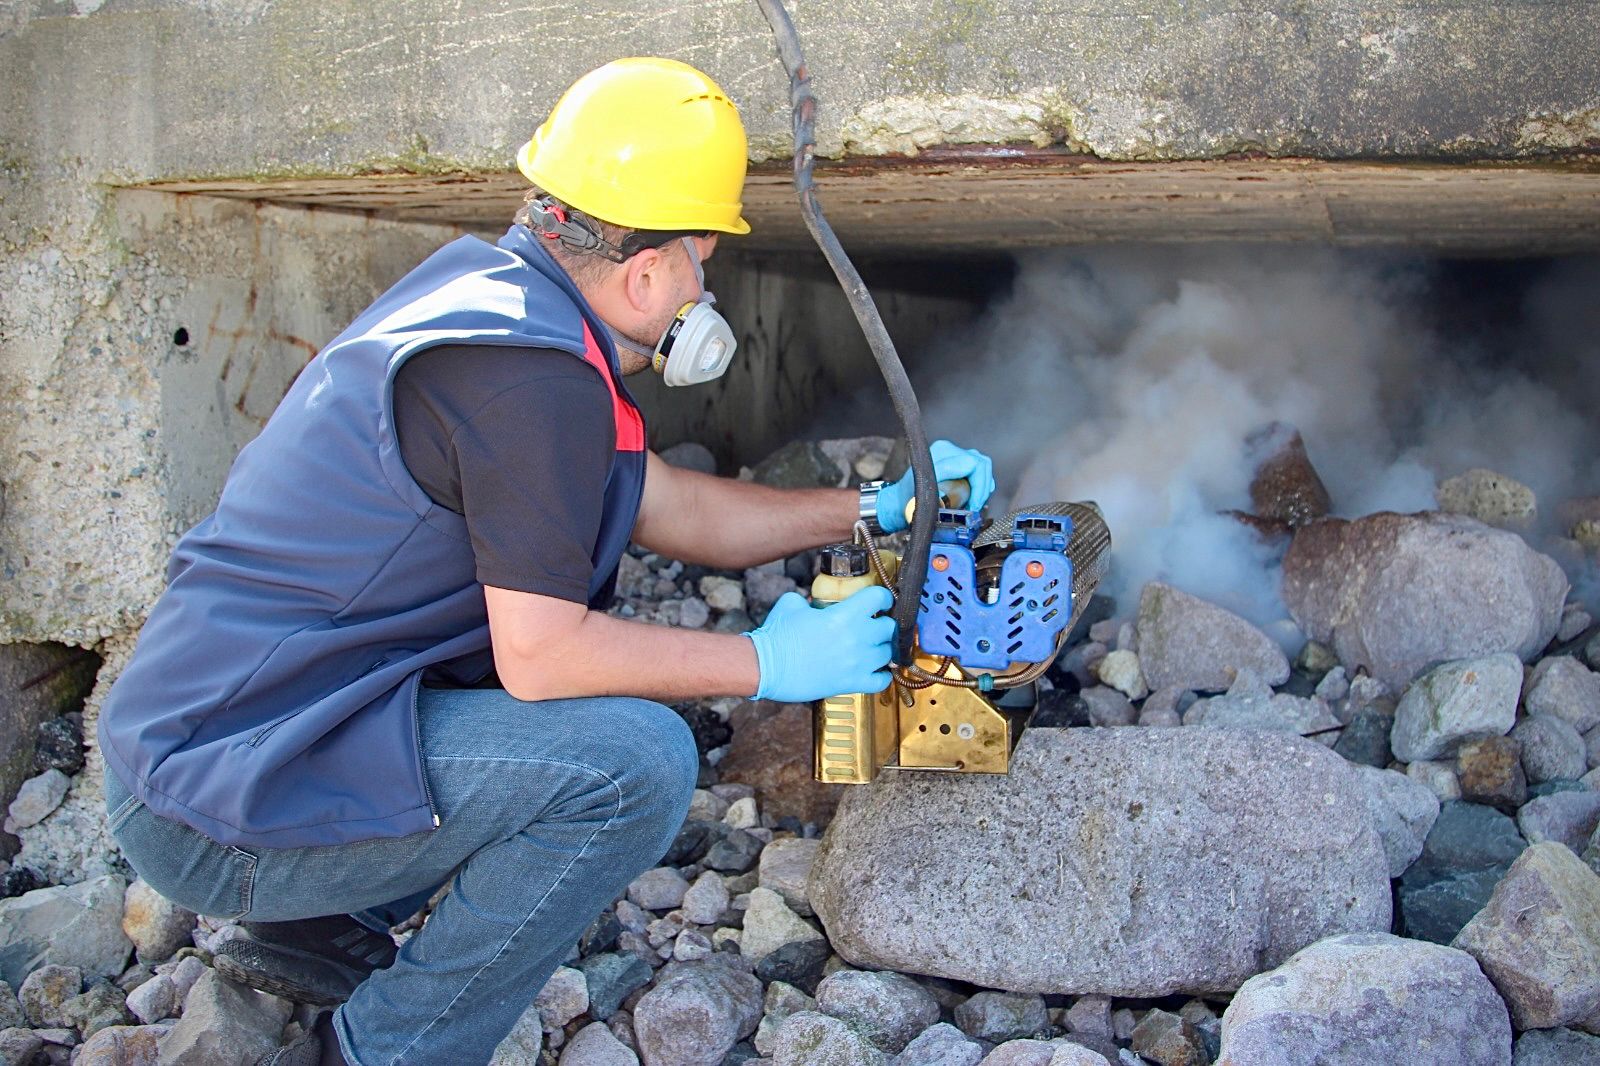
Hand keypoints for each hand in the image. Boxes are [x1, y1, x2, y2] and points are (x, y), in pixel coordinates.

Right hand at [744, 587, 893, 701]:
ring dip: (882, 649)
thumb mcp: (791, 604)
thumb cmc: (777, 636)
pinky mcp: (853, 684)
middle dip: (883, 624)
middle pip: (890, 627)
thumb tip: (814, 603)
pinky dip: (882, 675)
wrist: (766, 667)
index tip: (879, 601)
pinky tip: (874, 670)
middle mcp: (857, 638)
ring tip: (872, 647)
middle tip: (874, 625)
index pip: (880, 597)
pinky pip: (882, 681)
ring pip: (888, 653)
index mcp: (845, 615)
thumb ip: (809, 600)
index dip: (882, 596)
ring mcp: (858, 663)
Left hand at [876, 440, 995, 532]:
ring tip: (972, 503)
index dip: (979, 486)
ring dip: (981, 487)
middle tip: (975, 505)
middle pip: (982, 465)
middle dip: (982, 488)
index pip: (976, 464)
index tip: (974, 503)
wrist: (898, 505)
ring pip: (982, 468)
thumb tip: (969, 470)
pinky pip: (977, 472)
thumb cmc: (907, 500)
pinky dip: (978, 486)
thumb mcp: (926, 489)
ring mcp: (953, 457)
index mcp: (942, 452)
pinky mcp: (956, 465)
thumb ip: (946, 474)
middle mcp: (949, 450)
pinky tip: (971, 498)